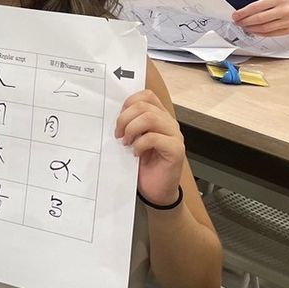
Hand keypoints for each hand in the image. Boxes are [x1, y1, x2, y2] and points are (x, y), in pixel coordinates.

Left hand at [115, 88, 183, 206]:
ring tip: (126, 143)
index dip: (128, 103)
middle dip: (125, 118)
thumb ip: (129, 124)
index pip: (146, 95)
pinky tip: (135, 153)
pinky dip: (140, 144)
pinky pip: (154, 138)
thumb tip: (112, 112)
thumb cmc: (143, 165)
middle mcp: (169, 123)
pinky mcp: (176, 150)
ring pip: (150, 118)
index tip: (118, 118)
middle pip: (144, 105)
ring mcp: (175, 136)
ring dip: (131, 129)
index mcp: (159, 116)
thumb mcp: (133, 140)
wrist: (155, 191)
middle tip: (117, 134)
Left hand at [231, 0, 288, 36]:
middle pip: (259, 19)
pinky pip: (271, 34)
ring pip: (264, 28)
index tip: (236, 15)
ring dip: (251, 29)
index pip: (256, 7)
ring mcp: (286, 22)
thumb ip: (262, 4)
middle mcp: (283, 11)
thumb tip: (246, 12)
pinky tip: (254, 31)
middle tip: (237, 22)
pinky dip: (260, 33)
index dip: (243, 12)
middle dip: (245, 21)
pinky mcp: (288, 30)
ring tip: (244, 27)